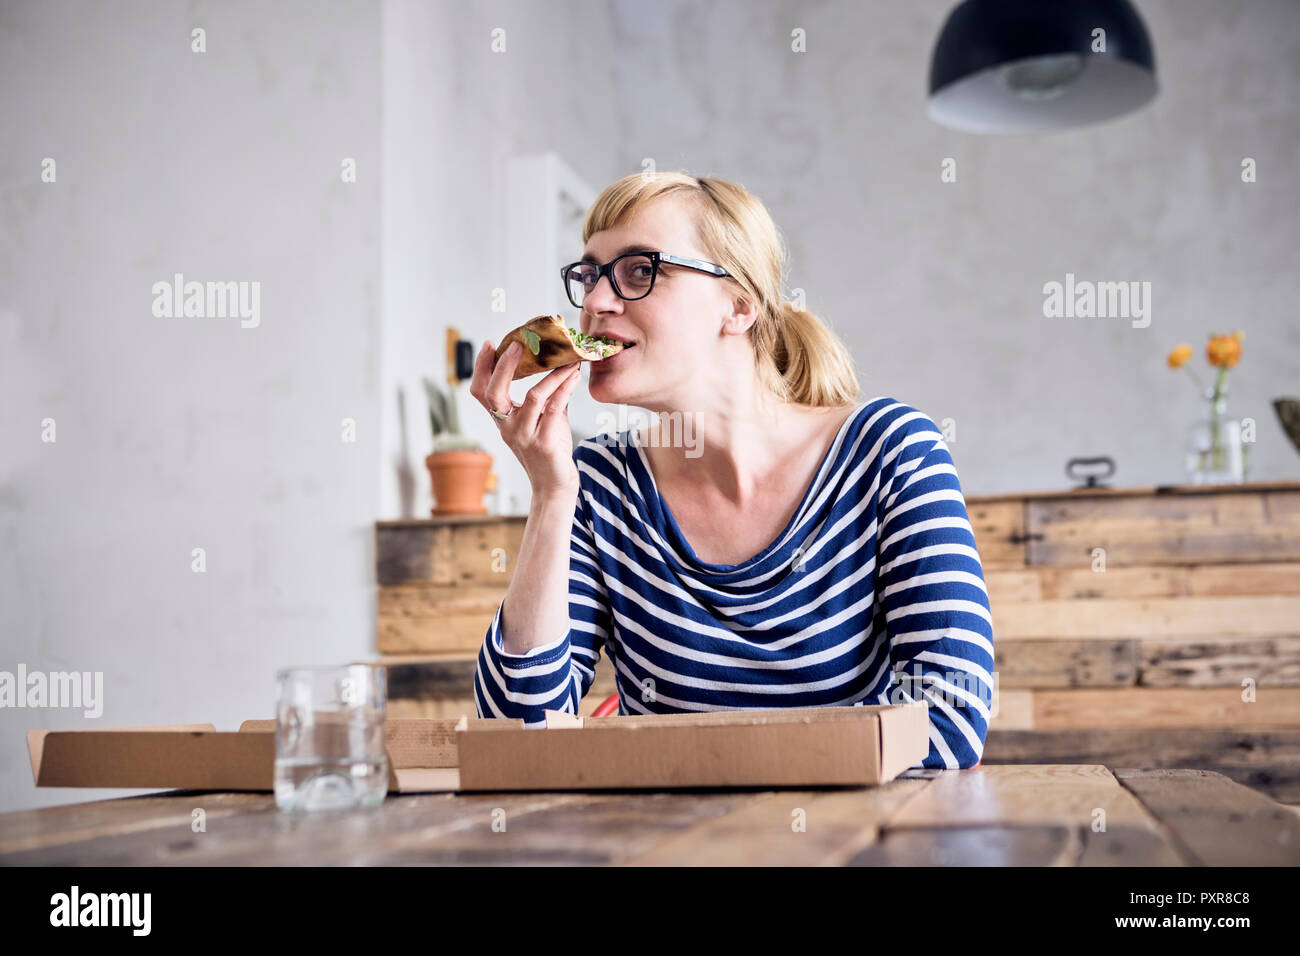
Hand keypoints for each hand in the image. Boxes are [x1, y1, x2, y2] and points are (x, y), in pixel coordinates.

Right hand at [469, 340, 582, 497]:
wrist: (554, 487)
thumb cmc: (549, 452)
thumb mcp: (542, 421)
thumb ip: (546, 397)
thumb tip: (559, 366)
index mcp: (502, 420)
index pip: (480, 392)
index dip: (481, 368)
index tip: (490, 344)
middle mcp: (508, 428)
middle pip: (493, 393)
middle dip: (504, 365)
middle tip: (517, 344)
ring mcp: (524, 437)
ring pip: (533, 396)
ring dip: (552, 374)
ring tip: (566, 359)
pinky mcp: (544, 444)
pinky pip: (554, 408)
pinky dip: (565, 388)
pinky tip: (574, 376)